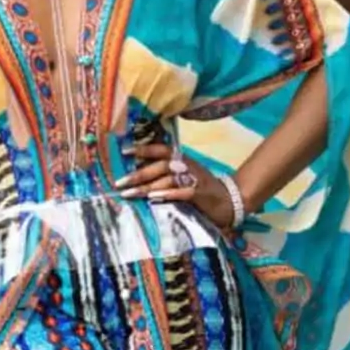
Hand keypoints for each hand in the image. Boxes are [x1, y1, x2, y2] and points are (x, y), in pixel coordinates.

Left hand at [115, 142, 236, 230]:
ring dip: (146, 187)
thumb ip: (164, 174)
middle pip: (159, 166)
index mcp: (182, 159)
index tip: (123, 152)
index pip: (161, 149)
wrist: (230, 201)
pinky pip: (182, 192)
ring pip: (167, 180)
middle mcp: (187, 166)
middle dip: (138, 174)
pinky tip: (154, 198)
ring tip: (129, 194)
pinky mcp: (200, 194)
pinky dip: (168, 194)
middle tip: (119, 182)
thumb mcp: (184, 176)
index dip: (143, 149)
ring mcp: (194, 179)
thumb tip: (137, 175)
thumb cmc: (202, 189)